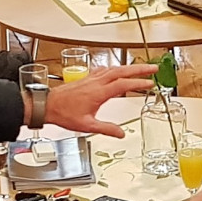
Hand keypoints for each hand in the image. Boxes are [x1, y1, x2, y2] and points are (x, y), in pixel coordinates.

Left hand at [40, 64, 156, 136]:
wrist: (48, 105)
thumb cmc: (64, 114)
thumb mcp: (87, 125)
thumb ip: (106, 129)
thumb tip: (121, 134)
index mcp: (99, 92)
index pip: (123, 84)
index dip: (138, 83)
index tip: (150, 83)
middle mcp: (96, 82)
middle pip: (122, 70)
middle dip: (139, 68)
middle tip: (153, 68)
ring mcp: (91, 78)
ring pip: (113, 68)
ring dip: (128, 67)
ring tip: (140, 68)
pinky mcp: (86, 78)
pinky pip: (104, 69)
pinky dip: (114, 68)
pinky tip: (115, 70)